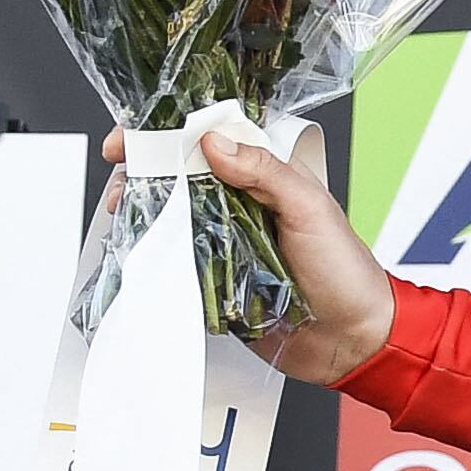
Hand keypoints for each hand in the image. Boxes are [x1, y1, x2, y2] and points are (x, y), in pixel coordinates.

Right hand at [130, 121, 391, 383]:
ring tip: (123, 208)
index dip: (171, 132)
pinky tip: (134, 243)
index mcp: (267, 176)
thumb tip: (214, 142)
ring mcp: (223, 238)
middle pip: (179, 173)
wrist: (349, 338)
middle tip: (120, 171)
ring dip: (141, 207)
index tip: (135, 135)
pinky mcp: (211, 274)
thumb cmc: (344, 271)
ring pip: (170, 212)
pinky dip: (151, 248)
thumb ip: (266, 172)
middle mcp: (241, 202)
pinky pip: (173, 255)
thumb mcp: (310, 209)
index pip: (213, 141)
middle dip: (143, 168)